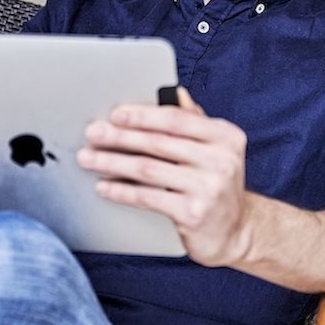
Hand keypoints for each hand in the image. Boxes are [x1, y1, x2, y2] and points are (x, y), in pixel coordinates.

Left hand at [78, 88, 252, 266]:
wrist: (235, 232)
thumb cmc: (216, 185)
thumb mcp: (214, 150)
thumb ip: (194, 122)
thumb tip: (174, 92)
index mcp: (226, 136)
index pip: (177, 119)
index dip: (143, 115)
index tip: (115, 114)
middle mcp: (221, 160)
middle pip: (158, 142)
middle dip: (120, 137)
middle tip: (93, 133)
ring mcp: (208, 188)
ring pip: (148, 169)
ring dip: (112, 162)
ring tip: (89, 158)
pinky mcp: (193, 214)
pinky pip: (147, 197)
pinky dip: (121, 190)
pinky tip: (104, 186)